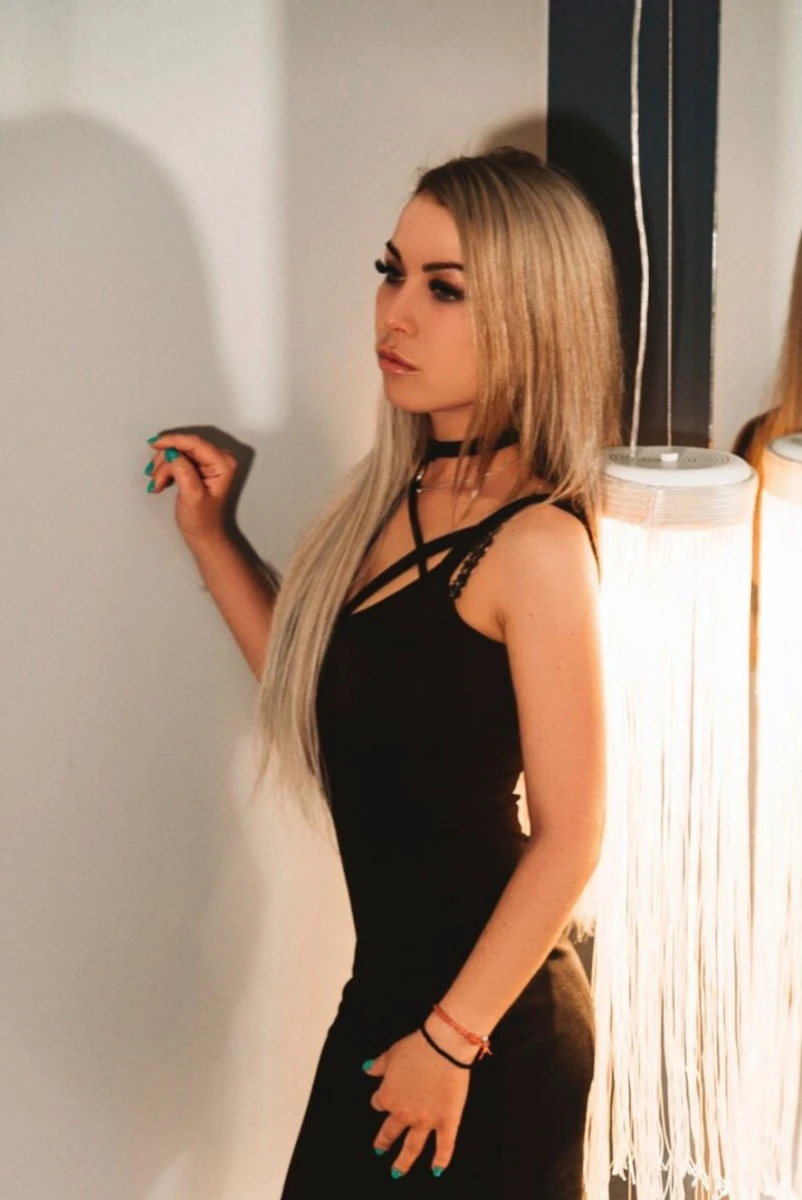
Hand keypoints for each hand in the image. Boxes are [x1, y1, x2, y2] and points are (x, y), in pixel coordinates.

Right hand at [144, 432, 237, 544]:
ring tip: (158, 485)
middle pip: (184, 446)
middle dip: (166, 461)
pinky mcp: (198, 466)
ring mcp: (208, 462)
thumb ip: (182, 470)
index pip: (195, 443)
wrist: (203, 534)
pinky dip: (166, 469)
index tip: (154, 444)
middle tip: (156, 479)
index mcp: (223, 463)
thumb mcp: (191, 495)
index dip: (172, 441)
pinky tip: (162, 482)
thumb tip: (171, 451)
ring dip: (163, 467)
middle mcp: (218, 458)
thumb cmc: (202, 520)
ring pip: (177, 452)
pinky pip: (177, 458)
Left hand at [362, 1022, 474, 1179]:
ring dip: (403, 1162)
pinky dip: (440, 1160)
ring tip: (397, 1172)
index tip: (385, 1098)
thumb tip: (367, 1069)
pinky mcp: (446, 1121)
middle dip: (383, 1142)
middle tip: (379, 1150)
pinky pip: (444, 1146)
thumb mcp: (392, 1054)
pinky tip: (436, 1170)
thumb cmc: (416, 1047)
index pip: (379, 1103)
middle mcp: (404, 1113)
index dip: (382, 1100)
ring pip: (412, 1147)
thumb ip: (378, 1065)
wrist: (442, 1046)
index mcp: (388, 1096)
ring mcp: (425, 1120)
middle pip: (390, 1132)